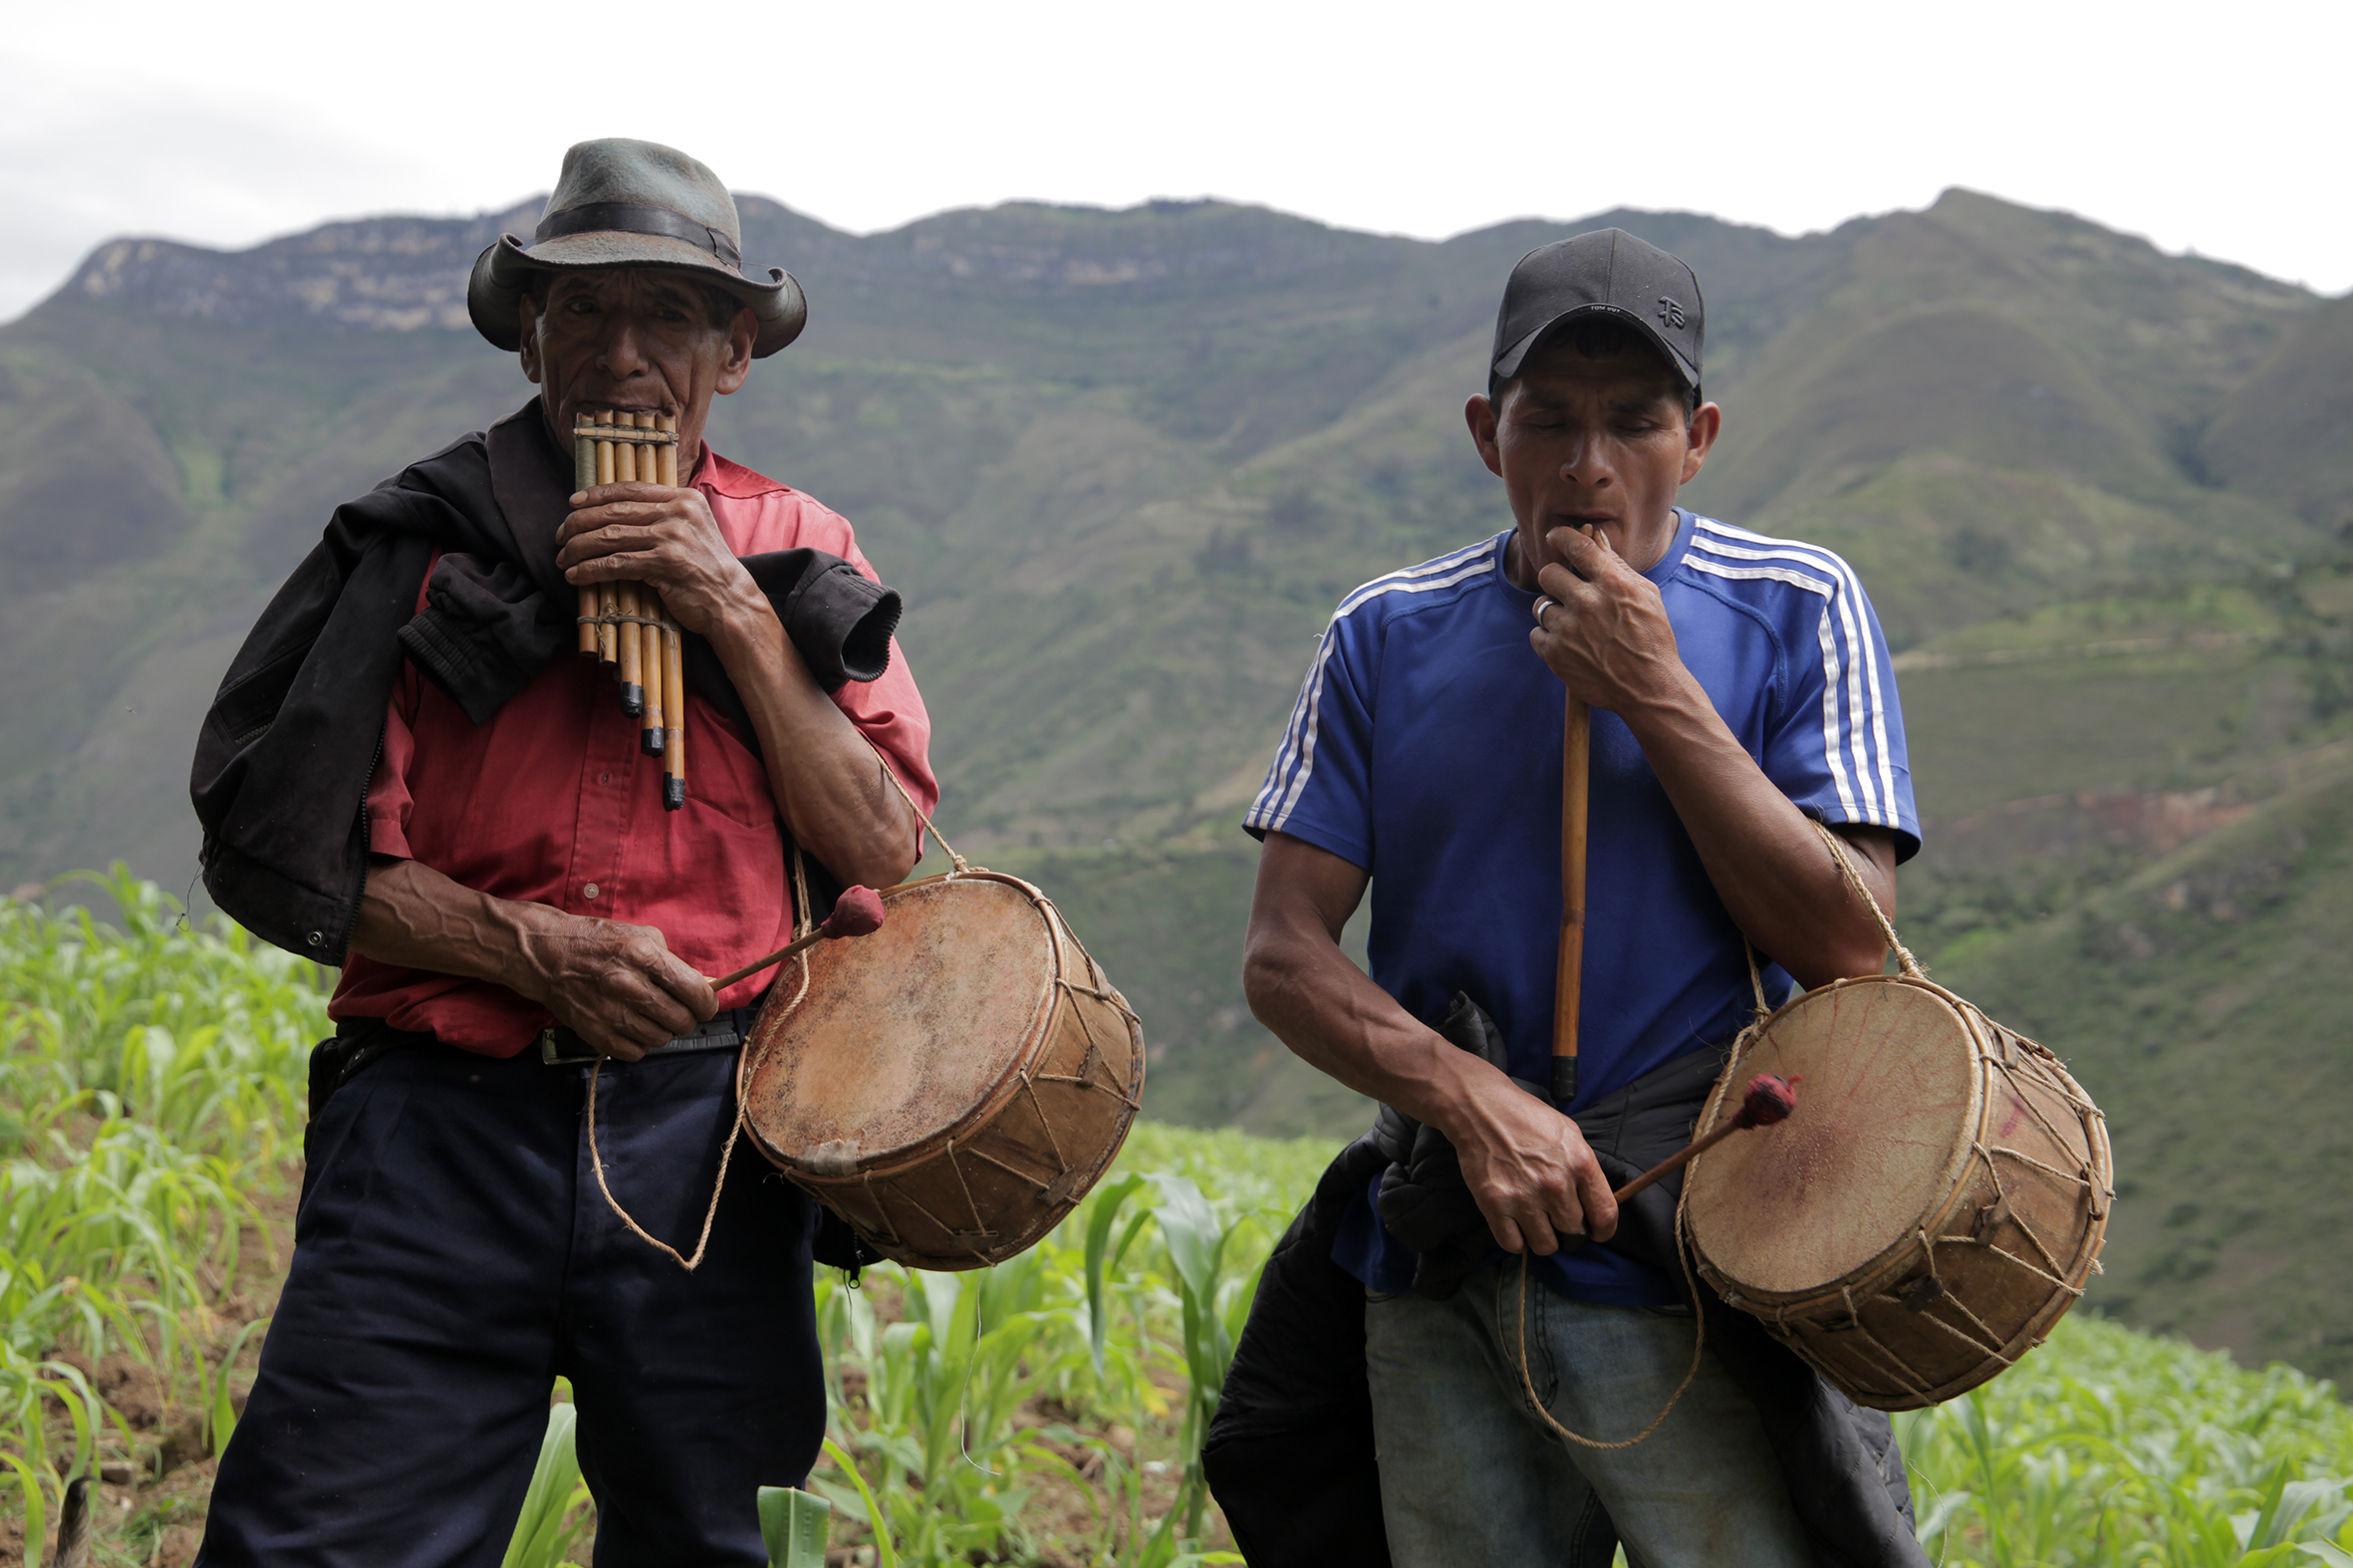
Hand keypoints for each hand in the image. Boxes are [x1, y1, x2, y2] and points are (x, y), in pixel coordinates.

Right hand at [512, 913, 716, 1061]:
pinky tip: (632, 1025)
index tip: (706, 1005)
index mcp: (643, 956)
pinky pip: (637, 1052)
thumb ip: (675, 963)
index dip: (707, 1003)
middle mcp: (628, 986)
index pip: (694, 991)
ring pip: (661, 1039)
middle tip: (677, 1009)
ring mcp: (611, 1013)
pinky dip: (640, 1042)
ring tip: (649, 1013)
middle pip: (681, 1020)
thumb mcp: (642, 936)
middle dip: (687, 1017)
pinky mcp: (597, 1033)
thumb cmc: (598, 942)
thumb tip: (705, 987)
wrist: (547, 956)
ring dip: (662, 1029)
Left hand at [555, 481, 768, 642]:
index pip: (630, 488)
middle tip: (560, 536)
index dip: (596, 494)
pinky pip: (616, 563)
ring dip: (579, 547)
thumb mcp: (694, 530)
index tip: (573, 503)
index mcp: (684, 498)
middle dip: (579, 523)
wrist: (731, 601)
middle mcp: (679, 512)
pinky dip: (590, 570)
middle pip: (614, 510)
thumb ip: (666, 516)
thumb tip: (620, 514)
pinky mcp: (666, 564)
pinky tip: (576, 575)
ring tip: (563, 558)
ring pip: (610, 536)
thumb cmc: (709, 570)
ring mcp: (673, 537)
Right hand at [1444, 1069, 1617, 1254]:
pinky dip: (1516, 1240)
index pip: (1604, 1215)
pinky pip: (1514, 1245)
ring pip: (1545, 1245)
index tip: (1597, 1233)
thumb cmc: (1526, 1118)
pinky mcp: (1495, 1205)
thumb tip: (1594, 1203)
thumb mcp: (1570, 1134)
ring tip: (1535, 1221)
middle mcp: (1555, 1184)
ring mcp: (1524, 1197)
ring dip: (1542, 1237)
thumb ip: (1585, 1169)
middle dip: (1567, 1230)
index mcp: (1579, 1163)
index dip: (1603, 1231)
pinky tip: (1515, 1223)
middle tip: (1556, 1218)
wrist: (1481, 1109)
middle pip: (1574, 1234)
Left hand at [1529, 524, 1686, 713]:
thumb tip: (1595, 536)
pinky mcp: (1556, 654)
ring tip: (1574, 623)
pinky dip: (1549, 636)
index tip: (1555, 537)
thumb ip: (1616, 565)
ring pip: (1540, 605)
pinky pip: (1536, 633)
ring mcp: (1569, 630)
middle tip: (1566, 589)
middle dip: (1556, 578)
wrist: (1650, 687)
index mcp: (1613, 584)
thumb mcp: (1645, 595)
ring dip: (1554, 611)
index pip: (1577, 546)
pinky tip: (1569, 642)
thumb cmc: (1652, 638)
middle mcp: (1588, 603)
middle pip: (1548, 573)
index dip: (1561, 536)